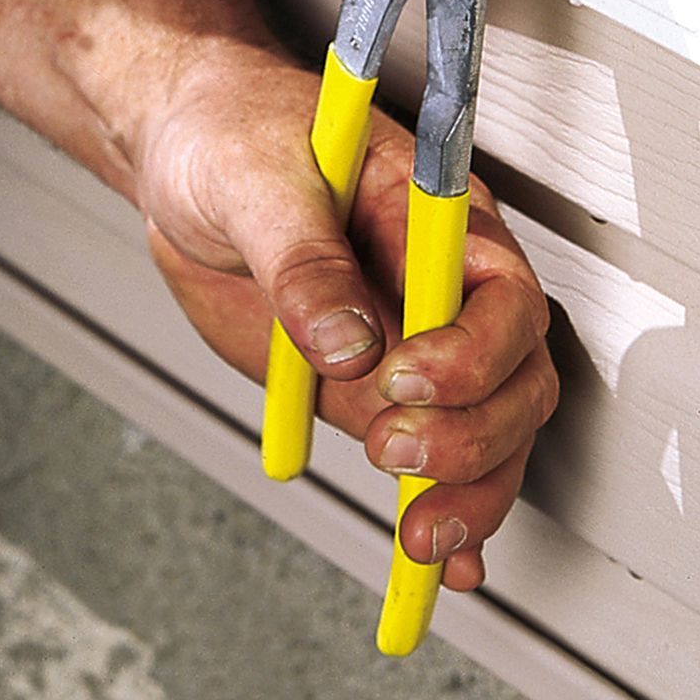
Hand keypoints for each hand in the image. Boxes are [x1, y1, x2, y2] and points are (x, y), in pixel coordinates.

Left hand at [131, 46, 556, 589]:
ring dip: (466, 493)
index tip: (403, 380)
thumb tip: (346, 344)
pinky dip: (444, 511)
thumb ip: (302, 258)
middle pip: (514, 381)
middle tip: (390, 453)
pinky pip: (427, 457)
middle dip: (469, 436)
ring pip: (485, 434)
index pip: (503, 296)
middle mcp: (444, 288)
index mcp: (439, 219)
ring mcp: (413, 343)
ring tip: (418, 539)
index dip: (470, 352)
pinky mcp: (370, 387)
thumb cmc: (231, 137)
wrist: (185, 157)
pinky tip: (441, 562)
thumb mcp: (254, 179)